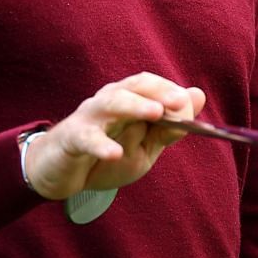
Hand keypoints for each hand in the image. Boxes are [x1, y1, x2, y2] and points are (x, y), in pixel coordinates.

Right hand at [22, 73, 206, 200]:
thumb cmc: (106, 153)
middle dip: (158, 92)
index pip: (148, 85)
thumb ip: (169, 126)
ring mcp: (88, 117)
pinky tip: (115, 154)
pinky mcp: (71, 139)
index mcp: (126, 99)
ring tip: (155, 114)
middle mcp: (107, 101)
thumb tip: (198, 96)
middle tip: (179, 103)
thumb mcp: (143, 147)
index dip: (169, 91)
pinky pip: (86, 139)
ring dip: (134, 106)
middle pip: (132, 88)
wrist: (59, 171)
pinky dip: (101, 145)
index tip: (188, 103)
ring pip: (111, 104)